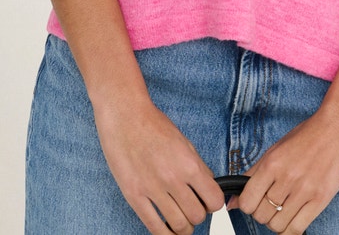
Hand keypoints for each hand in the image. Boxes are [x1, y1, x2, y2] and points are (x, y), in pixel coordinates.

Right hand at [93, 94, 224, 233]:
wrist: (125, 116)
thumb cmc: (154, 125)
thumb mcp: (184, 142)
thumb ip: (197, 166)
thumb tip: (207, 187)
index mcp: (189, 164)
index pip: (214, 200)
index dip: (213, 203)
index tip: (208, 202)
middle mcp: (172, 178)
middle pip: (197, 216)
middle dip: (198, 215)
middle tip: (192, 209)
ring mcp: (152, 189)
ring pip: (178, 225)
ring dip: (183, 227)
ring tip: (180, 220)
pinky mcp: (134, 195)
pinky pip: (154, 226)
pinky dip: (165, 233)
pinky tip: (167, 230)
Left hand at [226, 107, 338, 232]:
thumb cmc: (308, 135)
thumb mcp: (276, 148)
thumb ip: (253, 173)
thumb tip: (232, 201)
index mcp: (272, 163)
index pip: (247, 201)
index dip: (247, 204)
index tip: (253, 200)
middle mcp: (286, 178)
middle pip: (261, 215)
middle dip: (262, 213)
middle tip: (270, 203)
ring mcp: (304, 190)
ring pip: (277, 225)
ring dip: (277, 221)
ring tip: (284, 209)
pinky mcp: (320, 200)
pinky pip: (297, 229)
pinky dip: (291, 229)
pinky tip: (293, 218)